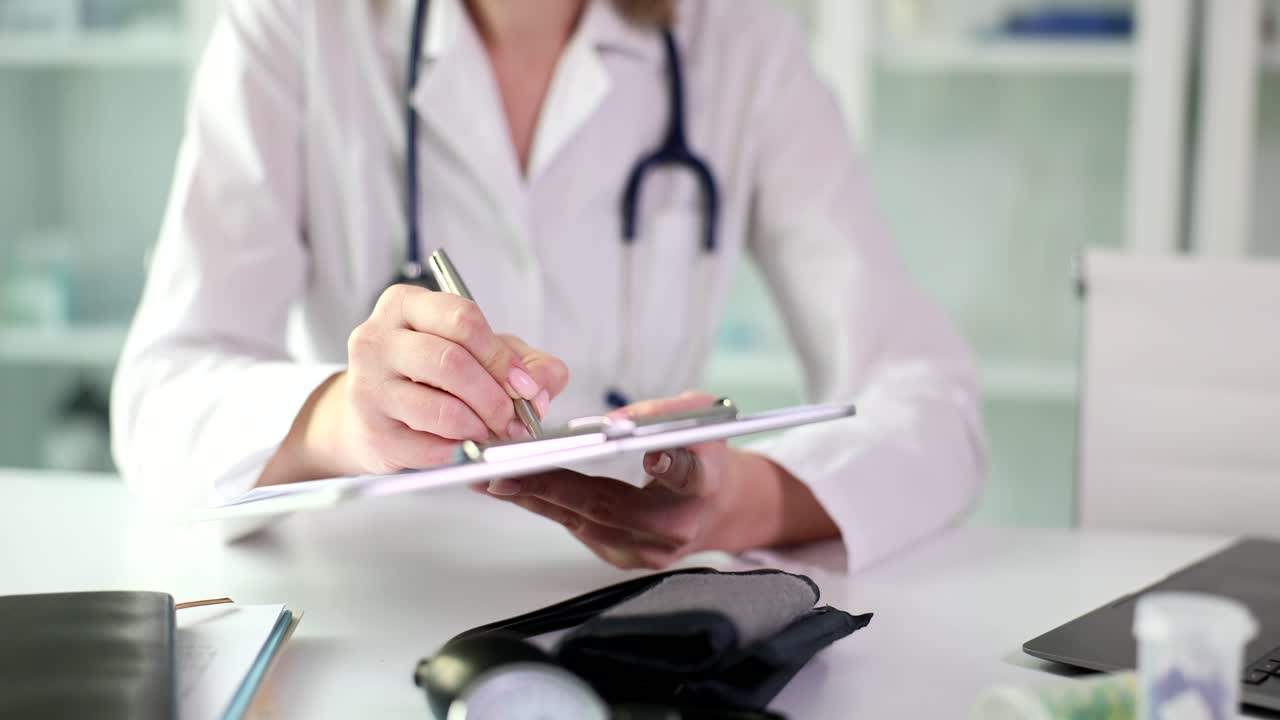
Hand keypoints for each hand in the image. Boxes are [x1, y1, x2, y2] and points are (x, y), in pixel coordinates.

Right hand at [260, 283, 568, 483]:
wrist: (375, 416)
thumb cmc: (432, 377)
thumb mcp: (482, 354)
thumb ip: (525, 362)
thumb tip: (542, 385)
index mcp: (405, 305)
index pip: (462, 319)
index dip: (502, 356)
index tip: (526, 386)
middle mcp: (376, 339)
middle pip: (450, 362)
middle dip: (494, 397)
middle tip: (515, 421)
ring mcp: (367, 385)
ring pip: (441, 409)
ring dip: (481, 429)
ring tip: (493, 436)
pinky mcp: (370, 431)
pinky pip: (428, 448)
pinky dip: (460, 453)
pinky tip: (468, 450)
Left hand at [475, 392, 790, 568]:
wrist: (717, 507)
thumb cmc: (702, 457)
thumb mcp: (700, 419)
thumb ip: (666, 414)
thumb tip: (612, 422)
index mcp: (704, 484)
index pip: (688, 475)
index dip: (669, 467)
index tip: (651, 456)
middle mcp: (675, 527)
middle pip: (610, 507)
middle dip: (551, 486)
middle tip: (507, 470)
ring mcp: (647, 551)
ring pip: (583, 522)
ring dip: (534, 498)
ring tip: (494, 478)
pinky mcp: (622, 558)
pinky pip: (577, 528)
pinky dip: (545, 506)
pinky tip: (515, 489)